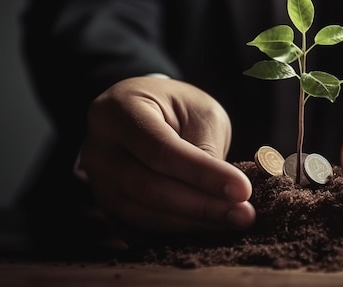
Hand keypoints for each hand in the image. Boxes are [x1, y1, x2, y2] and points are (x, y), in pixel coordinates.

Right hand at [78, 76, 254, 234]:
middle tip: (245, 214)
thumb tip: (227, 196)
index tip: (242, 190)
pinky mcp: (108, 207)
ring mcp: (97, 182)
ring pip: (143, 215)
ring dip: (193, 224)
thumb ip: (205, 150)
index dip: (202, 174)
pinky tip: (209, 230)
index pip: (160, 150)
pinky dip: (176, 234)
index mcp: (117, 111)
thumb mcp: (199, 113)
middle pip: (148, 188)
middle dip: (202, 206)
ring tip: (235, 221)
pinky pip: (140, 229)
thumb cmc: (176, 108)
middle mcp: (98, 149)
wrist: (145, 112)